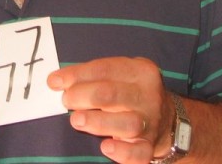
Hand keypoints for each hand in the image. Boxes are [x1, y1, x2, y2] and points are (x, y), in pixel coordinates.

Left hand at [47, 57, 172, 163]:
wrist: (166, 120)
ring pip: (125, 123)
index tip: (55, 81)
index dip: (76, 75)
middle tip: (66, 100)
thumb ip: (91, 75)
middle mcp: (148, 95)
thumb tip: (57, 80)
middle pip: (112, 94)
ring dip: (97, 122)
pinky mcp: (151, 146)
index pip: (104, 69)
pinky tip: (106, 147)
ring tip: (77, 120)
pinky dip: (122, 152)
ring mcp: (151, 122)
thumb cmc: (130, 92)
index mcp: (140, 71)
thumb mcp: (119, 75)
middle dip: (83, 95)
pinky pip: (139, 153)